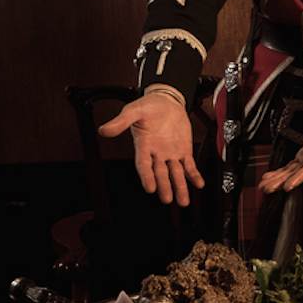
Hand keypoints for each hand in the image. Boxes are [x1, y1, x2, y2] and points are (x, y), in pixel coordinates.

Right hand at [98, 91, 203, 205]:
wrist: (166, 101)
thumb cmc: (148, 107)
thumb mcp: (133, 111)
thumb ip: (120, 121)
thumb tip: (103, 130)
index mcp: (143, 146)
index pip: (143, 165)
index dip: (146, 177)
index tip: (149, 188)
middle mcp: (156, 153)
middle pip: (160, 173)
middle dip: (164, 186)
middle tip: (167, 199)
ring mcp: (170, 153)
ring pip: (175, 174)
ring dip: (180, 187)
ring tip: (183, 201)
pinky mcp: (183, 150)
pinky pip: (189, 166)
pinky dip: (194, 175)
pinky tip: (199, 184)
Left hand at [258, 96, 302, 193]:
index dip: (301, 176)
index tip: (289, 185)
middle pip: (300, 173)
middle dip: (283, 182)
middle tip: (268, 189)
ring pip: (293, 171)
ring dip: (279, 179)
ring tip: (265, 186)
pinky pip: (292, 166)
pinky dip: (281, 172)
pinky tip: (271, 177)